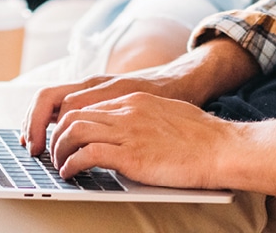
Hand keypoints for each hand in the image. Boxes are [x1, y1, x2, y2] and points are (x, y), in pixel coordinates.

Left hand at [48, 92, 233, 184]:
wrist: (219, 147)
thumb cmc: (200, 136)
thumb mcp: (165, 115)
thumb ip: (143, 119)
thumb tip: (129, 134)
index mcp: (135, 101)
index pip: (88, 105)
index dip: (70, 123)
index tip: (65, 139)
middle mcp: (127, 111)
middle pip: (75, 115)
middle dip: (58, 135)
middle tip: (55, 154)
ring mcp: (128, 131)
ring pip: (75, 131)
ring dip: (60, 150)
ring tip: (60, 165)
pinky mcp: (131, 155)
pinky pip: (88, 154)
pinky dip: (72, 165)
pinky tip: (72, 174)